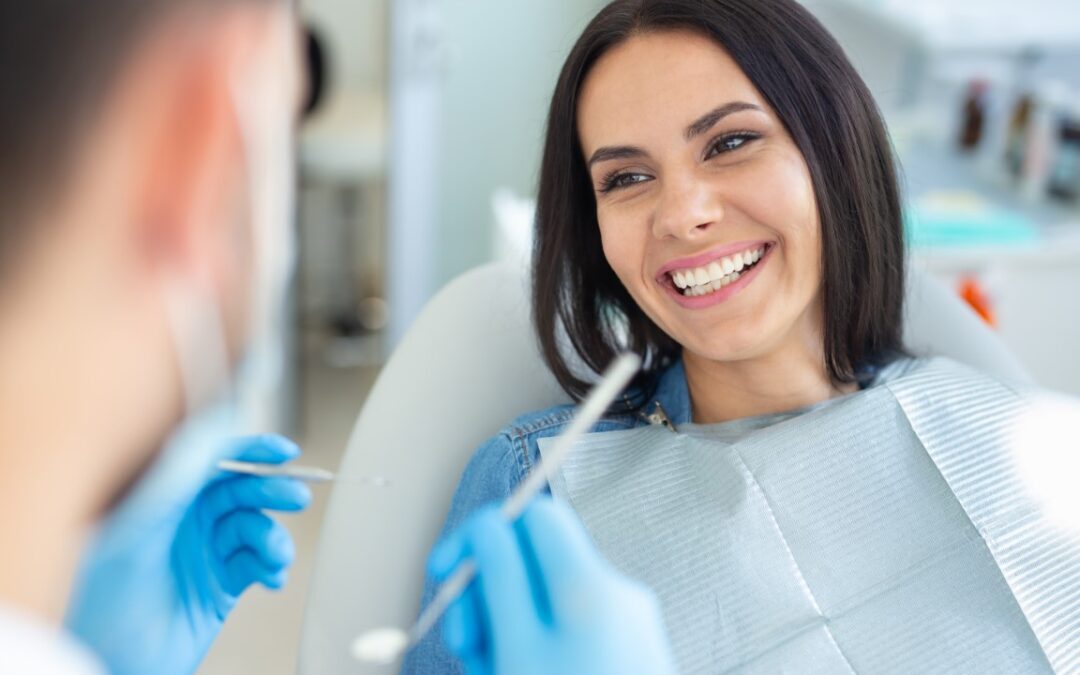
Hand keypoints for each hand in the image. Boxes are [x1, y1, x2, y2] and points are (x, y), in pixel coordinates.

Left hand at [66, 435, 310, 674]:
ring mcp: (203, 552)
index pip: (210, 458)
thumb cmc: (101, 602)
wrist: (110, 666)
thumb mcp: (137, 528)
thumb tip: (213, 427)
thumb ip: (176, 475)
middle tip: (297, 497)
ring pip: (254, 528)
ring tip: (275, 555)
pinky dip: (273, 567)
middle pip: (240, 491)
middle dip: (272, 492)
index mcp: (157, 499)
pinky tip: (272, 577)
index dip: (248, 450)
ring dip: (273, 538)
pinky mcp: (220, 585)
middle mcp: (182, 521)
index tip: (281, 451)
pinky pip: (259, 564)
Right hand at [430, 498, 676, 674]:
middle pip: (534, 562)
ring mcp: (626, 627)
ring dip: (503, 630)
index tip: (446, 569)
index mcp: (588, 585)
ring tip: (489, 672)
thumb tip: (488, 523)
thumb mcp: (517, 647)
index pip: (532, 515)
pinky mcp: (627, 653)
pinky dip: (532, 650)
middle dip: (487, 594)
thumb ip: (500, 576)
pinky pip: (567, 634)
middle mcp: (615, 596)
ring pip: (545, 604)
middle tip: (465, 642)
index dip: (484, 532)